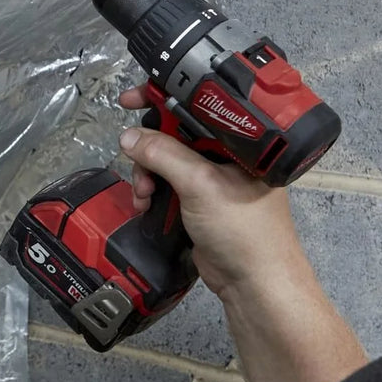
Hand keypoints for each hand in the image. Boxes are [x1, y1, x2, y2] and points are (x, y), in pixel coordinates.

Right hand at [116, 86, 307, 298]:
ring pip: (164, 159)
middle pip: (174, 132)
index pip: (197, 106)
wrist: (253, 284)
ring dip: (146, 173)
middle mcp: (226, 154)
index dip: (163, 98)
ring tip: (144, 193)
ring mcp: (211, 177)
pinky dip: (151, 190)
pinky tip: (145, 204)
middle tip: (131, 156)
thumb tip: (128, 136)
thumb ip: (163, 155)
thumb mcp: (200, 185)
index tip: (131, 99)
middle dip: (148, 146)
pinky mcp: (198, 198)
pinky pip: (165, 182)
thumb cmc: (243, 230)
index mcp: (239, 141)